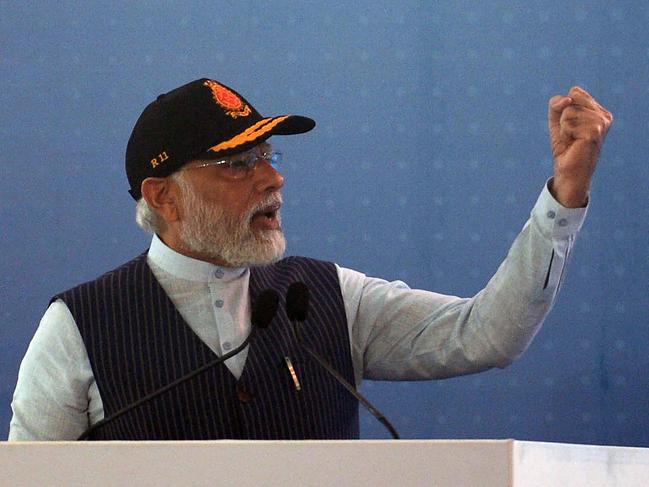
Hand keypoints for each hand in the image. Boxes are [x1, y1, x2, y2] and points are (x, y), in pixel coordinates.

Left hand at [548, 86, 612, 206]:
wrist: (568, 170)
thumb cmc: (564, 146)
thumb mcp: (556, 120)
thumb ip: (556, 103)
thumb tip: (567, 100)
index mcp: (599, 110)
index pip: (575, 92)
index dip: (564, 108)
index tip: (569, 126)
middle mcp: (604, 115)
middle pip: (572, 99)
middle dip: (563, 118)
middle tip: (571, 135)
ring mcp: (602, 123)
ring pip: (569, 111)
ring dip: (564, 127)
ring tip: (573, 139)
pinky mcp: (595, 131)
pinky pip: (568, 122)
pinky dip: (565, 133)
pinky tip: (574, 143)